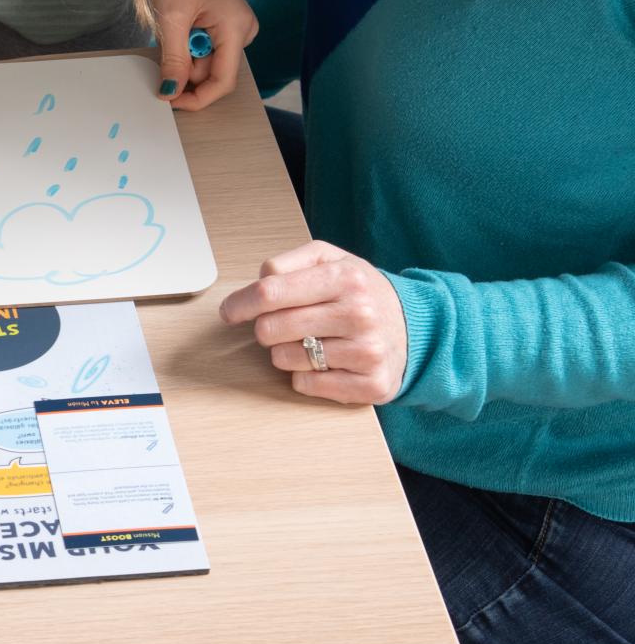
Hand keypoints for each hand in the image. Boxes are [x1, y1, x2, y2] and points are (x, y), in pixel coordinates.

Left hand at [147, 0, 257, 111]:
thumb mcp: (171, 18)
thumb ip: (174, 59)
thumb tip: (170, 93)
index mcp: (236, 28)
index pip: (223, 81)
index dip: (197, 98)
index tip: (169, 101)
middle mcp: (242, 30)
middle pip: (213, 73)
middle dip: (185, 71)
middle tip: (163, 50)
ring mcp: (234, 28)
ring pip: (205, 64)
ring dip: (183, 58)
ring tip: (171, 29)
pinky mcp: (222, 25)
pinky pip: (203, 51)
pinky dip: (185, 48)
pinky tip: (178, 28)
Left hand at [219, 241, 408, 404]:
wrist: (414, 326)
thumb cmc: (359, 292)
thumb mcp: (329, 259)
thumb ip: (287, 262)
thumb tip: (256, 282)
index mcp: (345, 277)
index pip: (269, 292)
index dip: (240, 303)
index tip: (229, 311)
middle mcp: (359, 313)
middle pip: (270, 328)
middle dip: (265, 328)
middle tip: (282, 325)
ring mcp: (367, 351)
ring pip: (284, 359)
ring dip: (284, 352)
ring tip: (308, 341)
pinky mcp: (371, 384)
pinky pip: (306, 384)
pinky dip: (303, 376)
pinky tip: (322, 362)